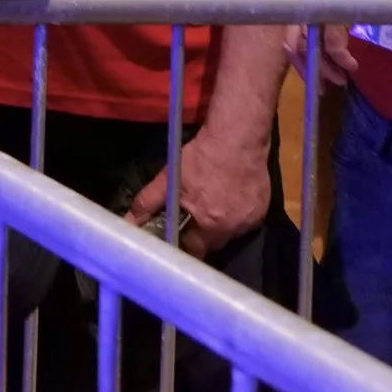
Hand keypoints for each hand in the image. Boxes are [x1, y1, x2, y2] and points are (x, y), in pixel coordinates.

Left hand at [127, 128, 269, 257]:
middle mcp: (233, 229)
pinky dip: (236, 215)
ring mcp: (250, 221)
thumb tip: (129, 221)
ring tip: (212, 204)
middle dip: (202, 235)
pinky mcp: (262, 211)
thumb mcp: (169, 178)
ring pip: (230, 233)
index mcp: (210, 226)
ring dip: (220, 224)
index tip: (179, 238)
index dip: (185, 246)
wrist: (238, 139)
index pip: (196, 252)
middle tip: (194, 218)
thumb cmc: (201, 158)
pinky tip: (229, 198)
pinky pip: (246, 221)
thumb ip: (148, 202)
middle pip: (214, 244)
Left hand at [279, 0, 391, 74]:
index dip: (299, 59)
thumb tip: (332, 47)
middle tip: (324, 86)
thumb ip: (334, 18)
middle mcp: (307, 0)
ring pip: (311, 46)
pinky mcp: (335, 7)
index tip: (313, 77)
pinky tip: (351, 65)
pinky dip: (340, 58)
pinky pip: (331, 42)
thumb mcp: (345, 0)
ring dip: (326, 67)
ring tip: (341, 79)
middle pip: (295, 43)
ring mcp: (319, 3)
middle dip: (309, 68)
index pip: (290, 34)